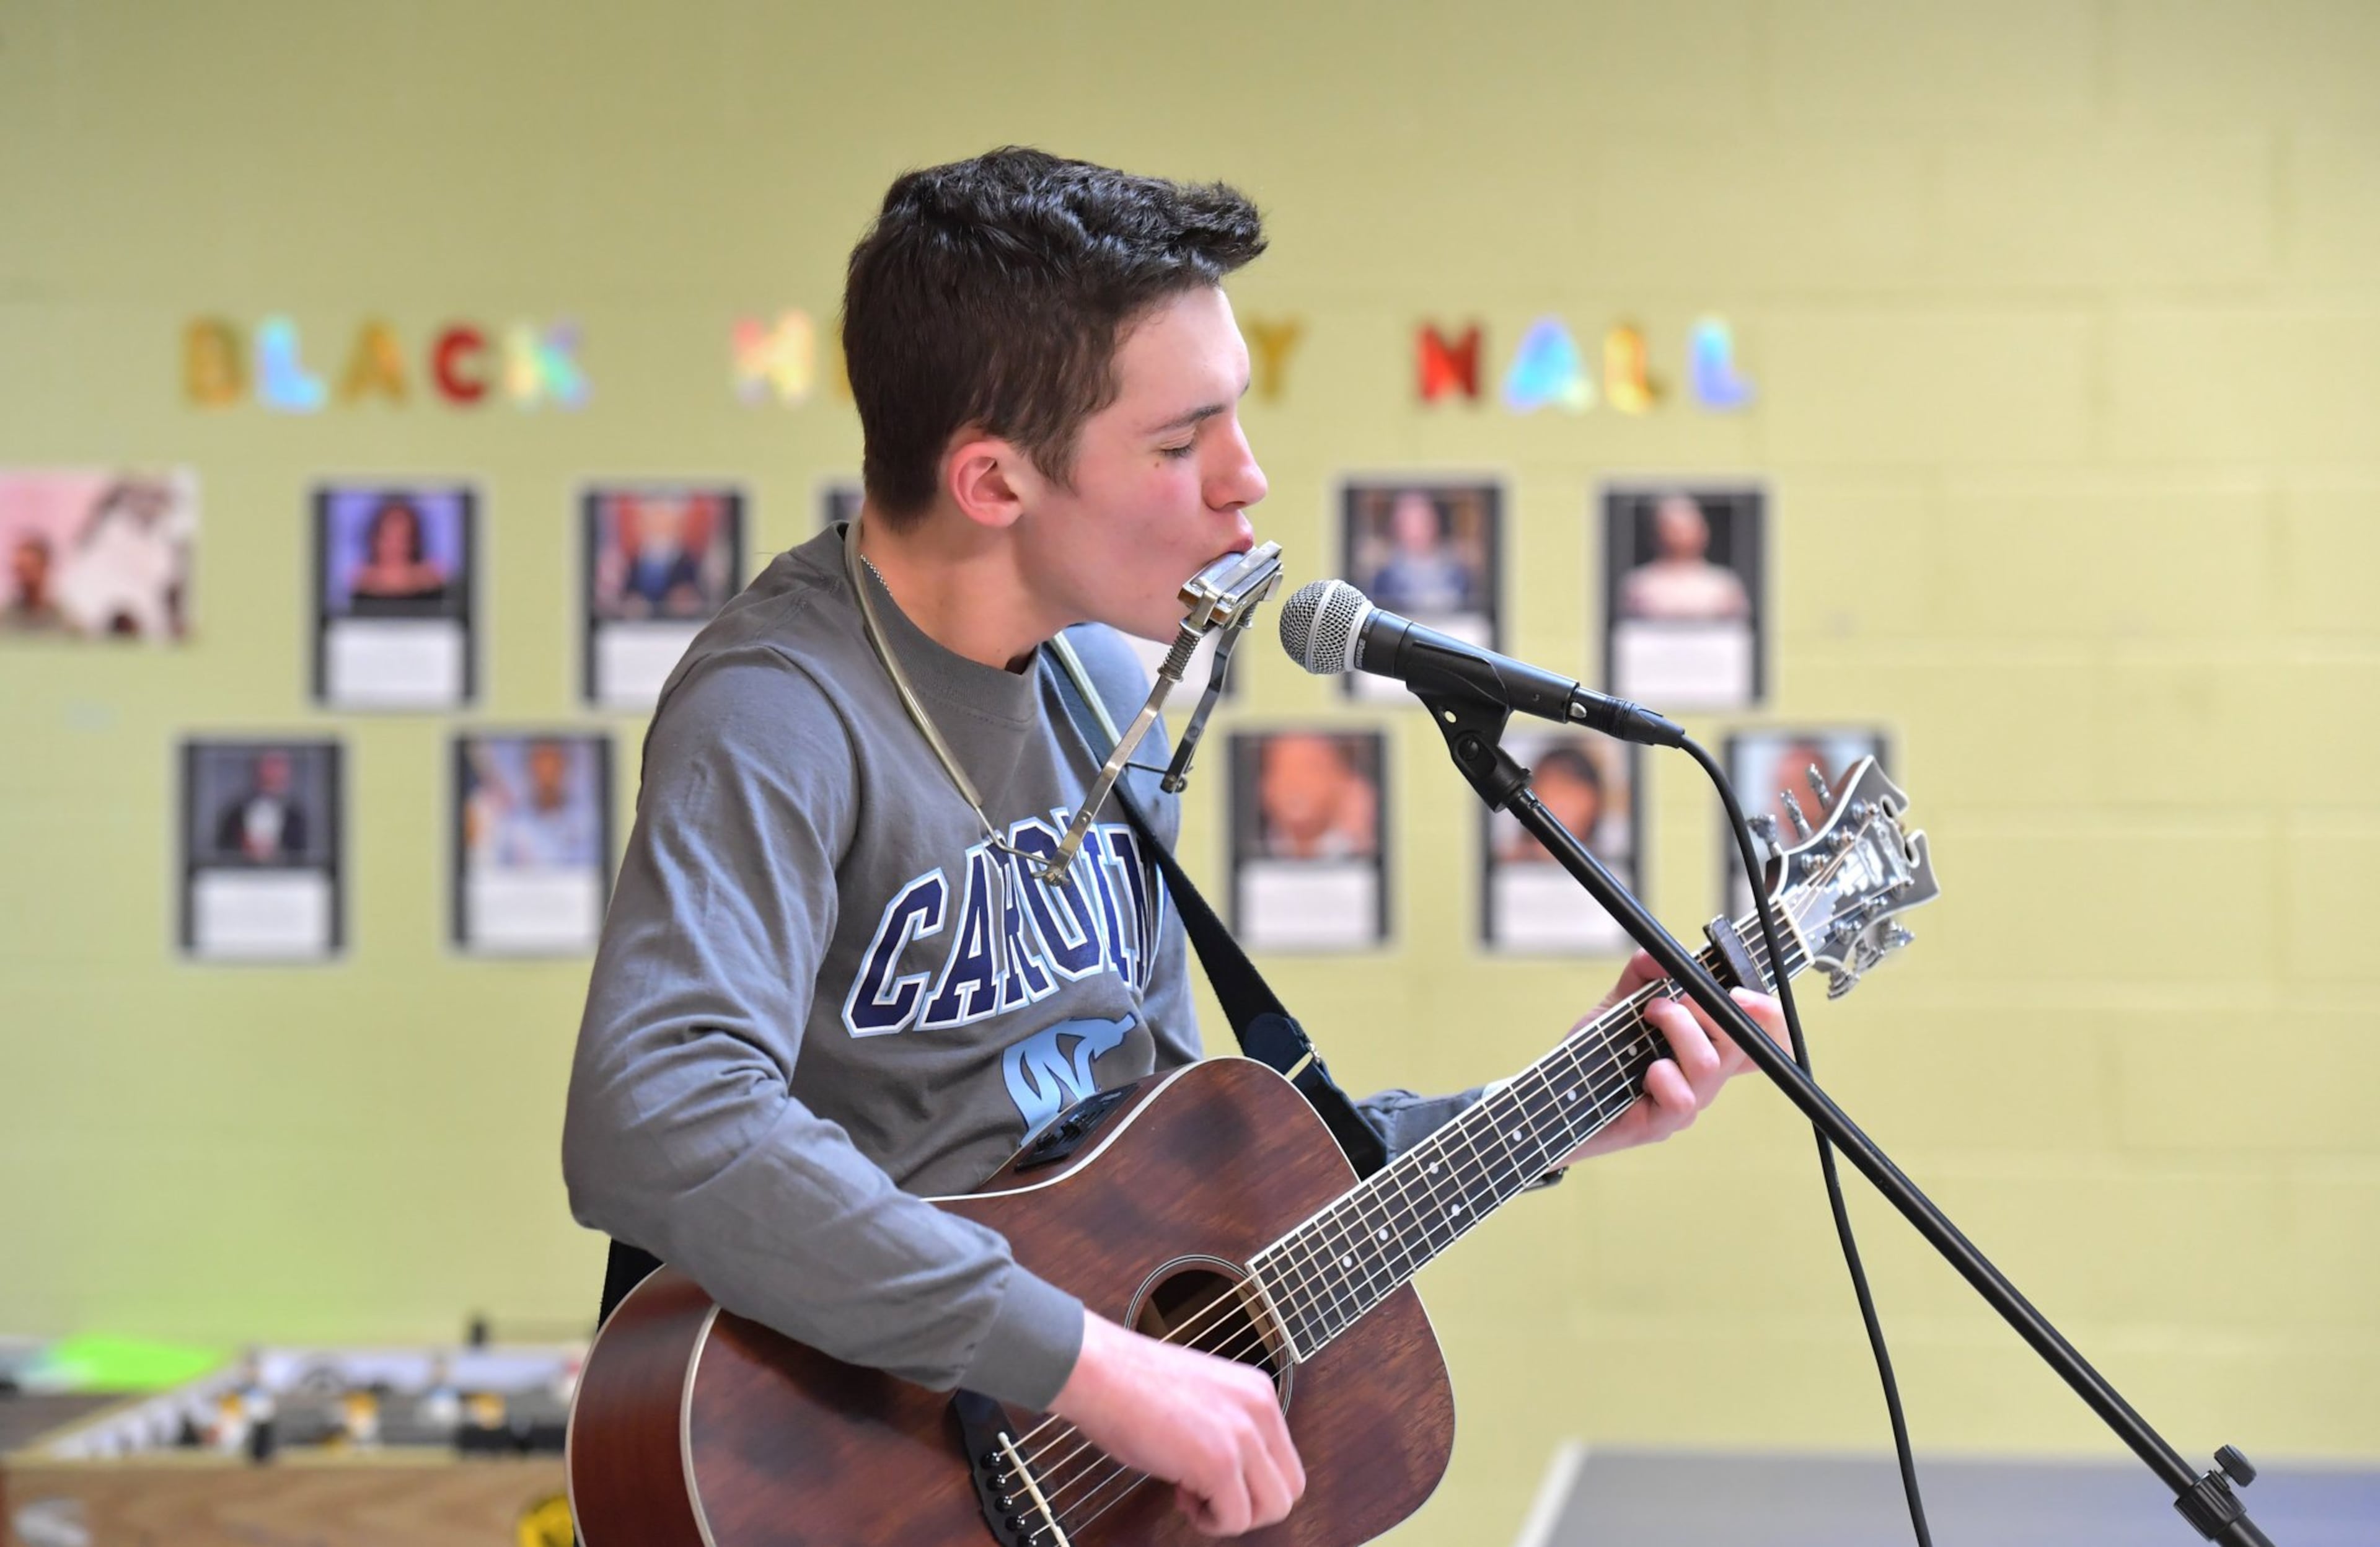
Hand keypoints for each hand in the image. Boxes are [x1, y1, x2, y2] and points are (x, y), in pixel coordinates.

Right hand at [1048, 1310, 1304, 1536]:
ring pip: (1273, 1509)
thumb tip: (1235, 1476)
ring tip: (1191, 1495)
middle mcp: (1259, 1410)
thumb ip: (1228, 1428)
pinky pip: (1236, 1519)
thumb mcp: (1202, 1399)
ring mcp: (1243, 1436)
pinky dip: (1210, 1523)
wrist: (1098, 1371)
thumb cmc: (1130, 1385)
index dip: (1250, 1482)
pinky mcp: (1219, 1463)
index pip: (1285, 1461)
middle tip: (1206, 1494)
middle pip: (1289, 1488)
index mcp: (1258, 1392)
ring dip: (1232, 1516)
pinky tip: (1180, 1496)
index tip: (1211, 1475)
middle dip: (1249, 1505)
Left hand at [1554, 949, 1787, 1164]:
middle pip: (1743, 1045)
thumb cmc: (1591, 1057)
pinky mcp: (1658, 1127)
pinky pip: (1681, 1101)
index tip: (1743, 993)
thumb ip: (1640, 977)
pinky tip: (1645, 1070)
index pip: (1762, 1040)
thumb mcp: (1616, 1006)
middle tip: (1668, 999)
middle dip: (1708, 1007)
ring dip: (1679, 1029)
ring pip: (1710, 1065)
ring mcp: (1685, 1107)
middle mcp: (1703, 1081)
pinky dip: (1664, 1075)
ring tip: (1648, 1018)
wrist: (1553, 1100)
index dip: (1769, 1018)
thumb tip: (1659, 953)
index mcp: (1703, 1051)